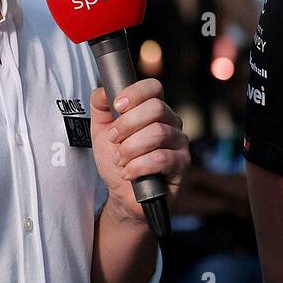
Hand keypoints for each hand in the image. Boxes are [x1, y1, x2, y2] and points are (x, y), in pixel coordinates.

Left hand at [89, 78, 190, 223]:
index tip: (117, 107)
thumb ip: (100, 106)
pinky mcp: (182, 164)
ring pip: (157, 133)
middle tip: (114, 140)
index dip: (135, 93)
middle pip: (156, 108)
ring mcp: (179, 142)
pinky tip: (129, 173)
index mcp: (154, 109)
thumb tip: (104, 89)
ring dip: (130, 149)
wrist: (121, 195)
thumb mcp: (100, 131)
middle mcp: (171, 122)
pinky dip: (138, 166)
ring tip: (121, 161)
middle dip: (127, 125)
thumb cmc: (116, 160)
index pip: (153, 87)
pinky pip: (161, 158)